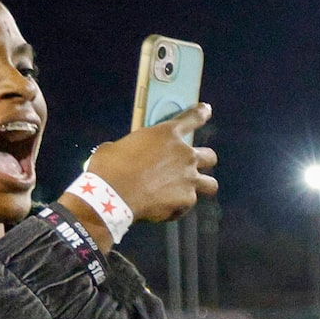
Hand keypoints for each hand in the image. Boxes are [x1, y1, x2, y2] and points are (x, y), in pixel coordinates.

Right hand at [83, 105, 218, 224]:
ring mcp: (190, 178)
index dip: (201, 113)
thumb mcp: (119, 147)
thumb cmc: (109, 167)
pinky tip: (164, 208)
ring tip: (188, 190)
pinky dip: (178, 206)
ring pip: (210, 184)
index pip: (193, 118)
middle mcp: (185, 155)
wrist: (112, 195)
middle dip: (203, 161)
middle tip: (191, 166)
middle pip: (209, 156)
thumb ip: (134, 148)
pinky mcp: (187, 200)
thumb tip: (128, 155)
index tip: (206, 110)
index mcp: (167, 134)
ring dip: (201, 186)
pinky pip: (188, 204)